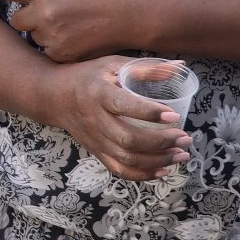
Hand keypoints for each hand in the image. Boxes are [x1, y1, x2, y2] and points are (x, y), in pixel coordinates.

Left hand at [0, 0, 147, 65]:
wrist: (130, 14)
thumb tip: (36, 8)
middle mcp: (42, 14)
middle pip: (19, 22)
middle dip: (30, 22)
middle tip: (56, 17)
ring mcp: (50, 36)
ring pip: (34, 40)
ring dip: (45, 36)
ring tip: (74, 29)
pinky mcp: (61, 54)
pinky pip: (48, 54)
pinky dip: (58, 50)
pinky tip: (78, 42)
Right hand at [48, 57, 191, 181]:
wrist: (54, 96)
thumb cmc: (88, 76)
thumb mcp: (113, 64)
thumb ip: (145, 67)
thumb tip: (180, 66)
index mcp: (99, 93)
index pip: (124, 106)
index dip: (149, 113)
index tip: (173, 115)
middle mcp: (96, 120)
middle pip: (128, 139)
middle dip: (161, 142)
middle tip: (185, 137)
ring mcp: (95, 140)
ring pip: (127, 159)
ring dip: (158, 160)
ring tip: (181, 154)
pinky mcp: (97, 152)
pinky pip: (120, 170)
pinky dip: (143, 175)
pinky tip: (163, 170)